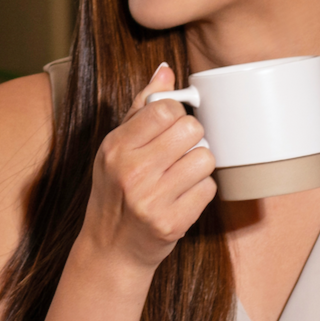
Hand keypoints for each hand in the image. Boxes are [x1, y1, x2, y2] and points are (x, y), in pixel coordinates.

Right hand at [77, 62, 216, 273]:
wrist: (110, 249)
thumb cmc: (115, 192)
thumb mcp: (115, 149)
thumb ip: (141, 108)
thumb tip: (165, 71)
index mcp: (115, 147)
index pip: (165, 109)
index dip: (175, 115)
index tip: (169, 128)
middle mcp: (131, 172)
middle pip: (192, 129)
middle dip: (190, 140)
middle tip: (176, 155)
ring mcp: (151, 199)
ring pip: (205, 159)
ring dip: (197, 167)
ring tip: (178, 177)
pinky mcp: (171, 222)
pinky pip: (208, 189)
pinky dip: (199, 192)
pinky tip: (180, 197)